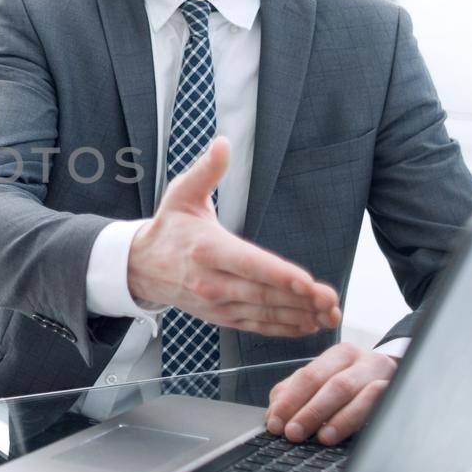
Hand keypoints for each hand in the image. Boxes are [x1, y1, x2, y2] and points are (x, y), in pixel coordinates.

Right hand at [127, 137, 341, 336]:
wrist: (140, 266)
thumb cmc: (169, 227)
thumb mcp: (182, 193)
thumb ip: (206, 170)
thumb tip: (223, 143)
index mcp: (206, 249)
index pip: (247, 264)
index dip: (278, 275)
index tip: (307, 282)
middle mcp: (210, 281)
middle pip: (262, 293)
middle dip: (300, 300)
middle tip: (331, 301)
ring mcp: (216, 303)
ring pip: (263, 313)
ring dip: (299, 316)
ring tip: (329, 315)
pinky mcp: (220, 316)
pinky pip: (256, 325)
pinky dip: (284, 328)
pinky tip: (308, 325)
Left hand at [266, 342, 396, 444]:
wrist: (410, 378)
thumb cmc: (359, 385)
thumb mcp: (328, 384)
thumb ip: (297, 394)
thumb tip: (274, 415)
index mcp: (338, 355)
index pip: (307, 375)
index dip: (288, 401)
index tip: (275, 423)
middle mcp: (359, 360)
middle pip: (328, 383)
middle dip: (307, 410)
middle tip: (292, 433)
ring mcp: (380, 373)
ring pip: (351, 390)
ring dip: (332, 417)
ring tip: (319, 437)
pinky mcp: (397, 389)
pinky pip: (377, 401)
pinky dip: (357, 416)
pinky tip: (346, 432)